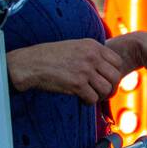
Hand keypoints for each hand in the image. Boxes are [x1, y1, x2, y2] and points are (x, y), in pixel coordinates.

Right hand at [7, 39, 124, 103]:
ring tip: (92, 97)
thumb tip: (108, 68)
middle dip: (111, 87)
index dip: (115, 73)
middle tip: (104, 93)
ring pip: (107, 89)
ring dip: (101, 96)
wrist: (29, 64)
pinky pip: (93, 98)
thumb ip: (92, 54)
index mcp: (92, 46)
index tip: (107, 80)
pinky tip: (82, 99)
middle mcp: (92, 56)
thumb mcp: (75, 46)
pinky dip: (89, 102)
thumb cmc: (50, 57)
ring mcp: (85, 70)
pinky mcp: (77, 84)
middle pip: (115, 76)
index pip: (117, 61)